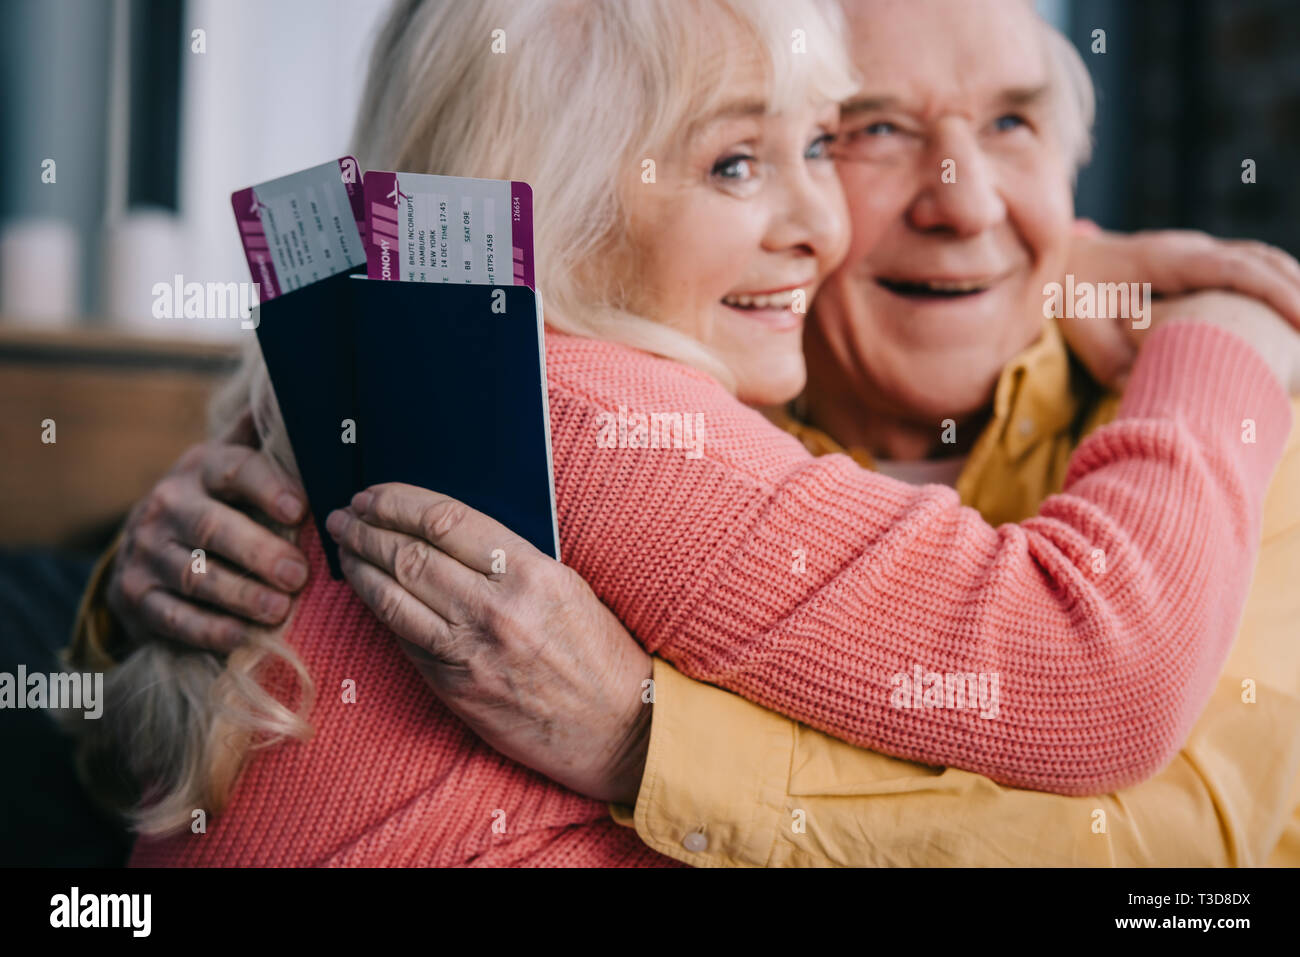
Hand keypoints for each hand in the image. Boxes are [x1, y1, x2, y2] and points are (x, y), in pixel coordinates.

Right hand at [105, 410, 310, 653]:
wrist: (143, 549)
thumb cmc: (213, 502)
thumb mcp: (230, 466)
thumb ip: (265, 443)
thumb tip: (314, 402)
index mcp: (199, 469)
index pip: (233, 470)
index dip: (267, 487)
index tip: (302, 508)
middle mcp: (166, 505)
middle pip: (212, 527)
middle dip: (258, 551)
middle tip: (299, 574)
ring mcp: (147, 552)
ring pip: (194, 575)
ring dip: (239, 595)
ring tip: (280, 610)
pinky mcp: (136, 595)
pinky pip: (173, 617)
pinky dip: (210, 630)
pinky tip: (243, 637)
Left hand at [326, 483, 653, 804]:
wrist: (622, 729)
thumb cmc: (600, 653)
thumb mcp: (566, 586)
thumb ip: (509, 559)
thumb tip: (447, 533)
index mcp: (530, 572)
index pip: (445, 521)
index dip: (399, 502)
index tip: (375, 494)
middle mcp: (496, 610)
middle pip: (409, 555)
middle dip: (367, 530)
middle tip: (345, 516)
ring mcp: (471, 654)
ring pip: (394, 599)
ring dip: (360, 568)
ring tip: (345, 549)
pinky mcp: (457, 690)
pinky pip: (405, 642)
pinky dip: (381, 612)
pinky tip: (369, 595)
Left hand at [1061, 227, 1299, 387]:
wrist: (1057, 267)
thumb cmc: (1071, 300)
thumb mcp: (1087, 335)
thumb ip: (1121, 363)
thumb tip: (1157, 391)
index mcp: (1168, 259)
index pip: (1237, 268)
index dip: (1275, 292)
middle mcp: (1190, 249)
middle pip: (1260, 260)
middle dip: (1296, 292)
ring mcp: (1196, 253)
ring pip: (1259, 261)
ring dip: (1289, 288)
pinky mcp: (1196, 266)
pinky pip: (1246, 270)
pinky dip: (1272, 288)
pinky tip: (1286, 319)